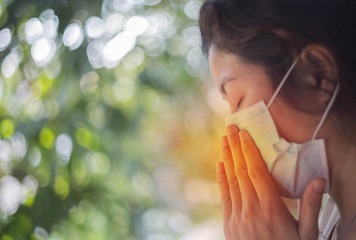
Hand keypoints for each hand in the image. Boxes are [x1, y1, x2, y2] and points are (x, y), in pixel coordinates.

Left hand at [217, 125, 325, 239]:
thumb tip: (319, 180)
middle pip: (241, 171)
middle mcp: (251, 210)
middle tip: (230, 128)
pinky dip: (221, 178)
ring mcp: (237, 217)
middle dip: (235, 147)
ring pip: (230, 180)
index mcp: (272, 209)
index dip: (249, 150)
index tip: (244, 134)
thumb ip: (311, 206)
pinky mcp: (229, 224)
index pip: (257, 171)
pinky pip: (224, 196)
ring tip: (224, 140)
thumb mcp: (308, 233)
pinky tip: (220, 164)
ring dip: (227, 157)